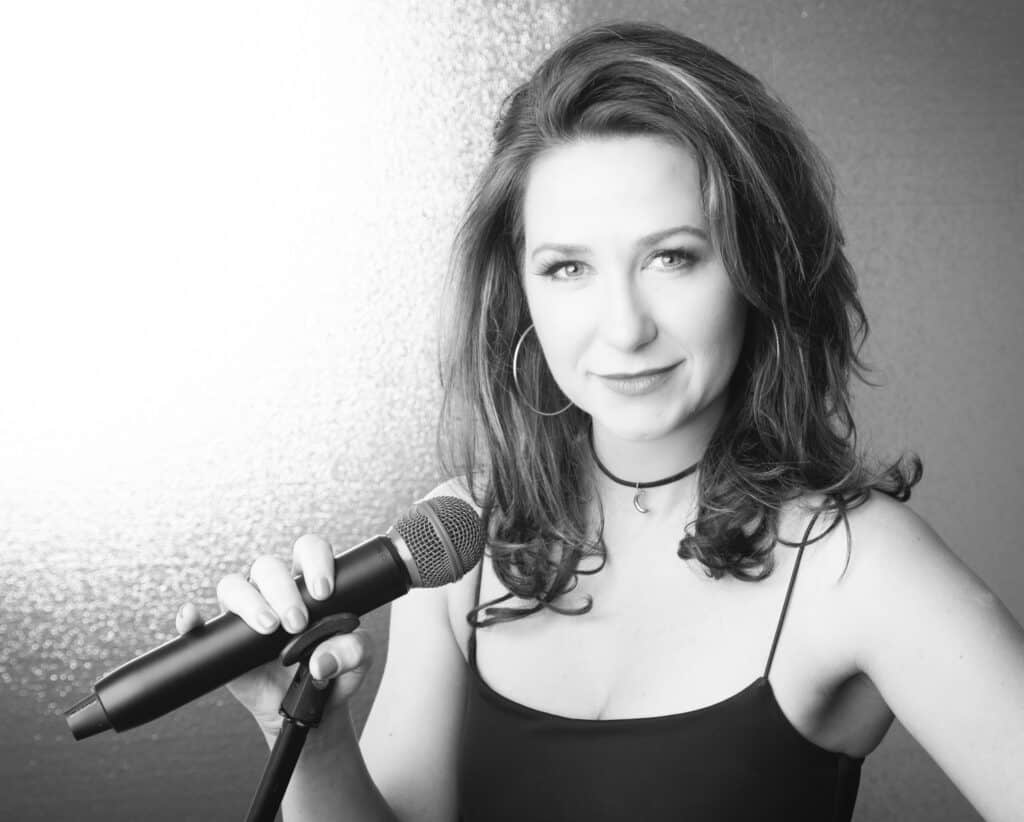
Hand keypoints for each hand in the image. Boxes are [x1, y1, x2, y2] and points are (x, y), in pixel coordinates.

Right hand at [174, 534, 374, 734]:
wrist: (309, 709)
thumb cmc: (334, 672)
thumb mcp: (358, 662)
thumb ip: (353, 652)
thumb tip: (321, 662)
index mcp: (309, 585)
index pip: (307, 550)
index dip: (315, 561)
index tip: (323, 591)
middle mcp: (274, 591)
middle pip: (267, 566)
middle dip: (283, 590)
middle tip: (297, 622)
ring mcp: (245, 612)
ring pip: (233, 586)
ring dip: (249, 602)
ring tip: (268, 628)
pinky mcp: (222, 639)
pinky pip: (199, 623)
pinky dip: (192, 619)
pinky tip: (194, 619)